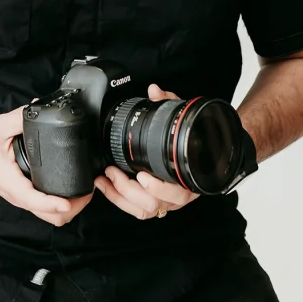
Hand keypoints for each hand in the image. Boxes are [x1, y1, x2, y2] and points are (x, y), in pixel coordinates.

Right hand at [0, 102, 92, 226]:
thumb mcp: (0, 126)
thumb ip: (20, 117)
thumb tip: (38, 106)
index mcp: (11, 182)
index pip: (34, 200)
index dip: (53, 203)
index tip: (70, 201)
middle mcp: (18, 196)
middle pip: (49, 217)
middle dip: (71, 208)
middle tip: (88, 190)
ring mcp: (22, 199)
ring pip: (49, 217)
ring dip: (69, 209)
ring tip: (84, 190)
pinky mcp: (25, 196)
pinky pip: (46, 209)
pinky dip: (61, 204)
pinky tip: (71, 188)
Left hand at [94, 84, 199, 219]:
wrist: (195, 153)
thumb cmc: (187, 139)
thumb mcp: (179, 119)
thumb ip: (168, 103)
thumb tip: (154, 91)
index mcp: (188, 178)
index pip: (178, 191)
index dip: (160, 188)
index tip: (143, 176)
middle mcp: (178, 194)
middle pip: (155, 204)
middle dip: (129, 189)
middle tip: (114, 171)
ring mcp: (165, 201)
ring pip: (144, 210)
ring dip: (121, 195)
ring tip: (106, 178)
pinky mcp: (153, 204)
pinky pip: (136, 210)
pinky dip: (119, 200)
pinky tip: (107, 186)